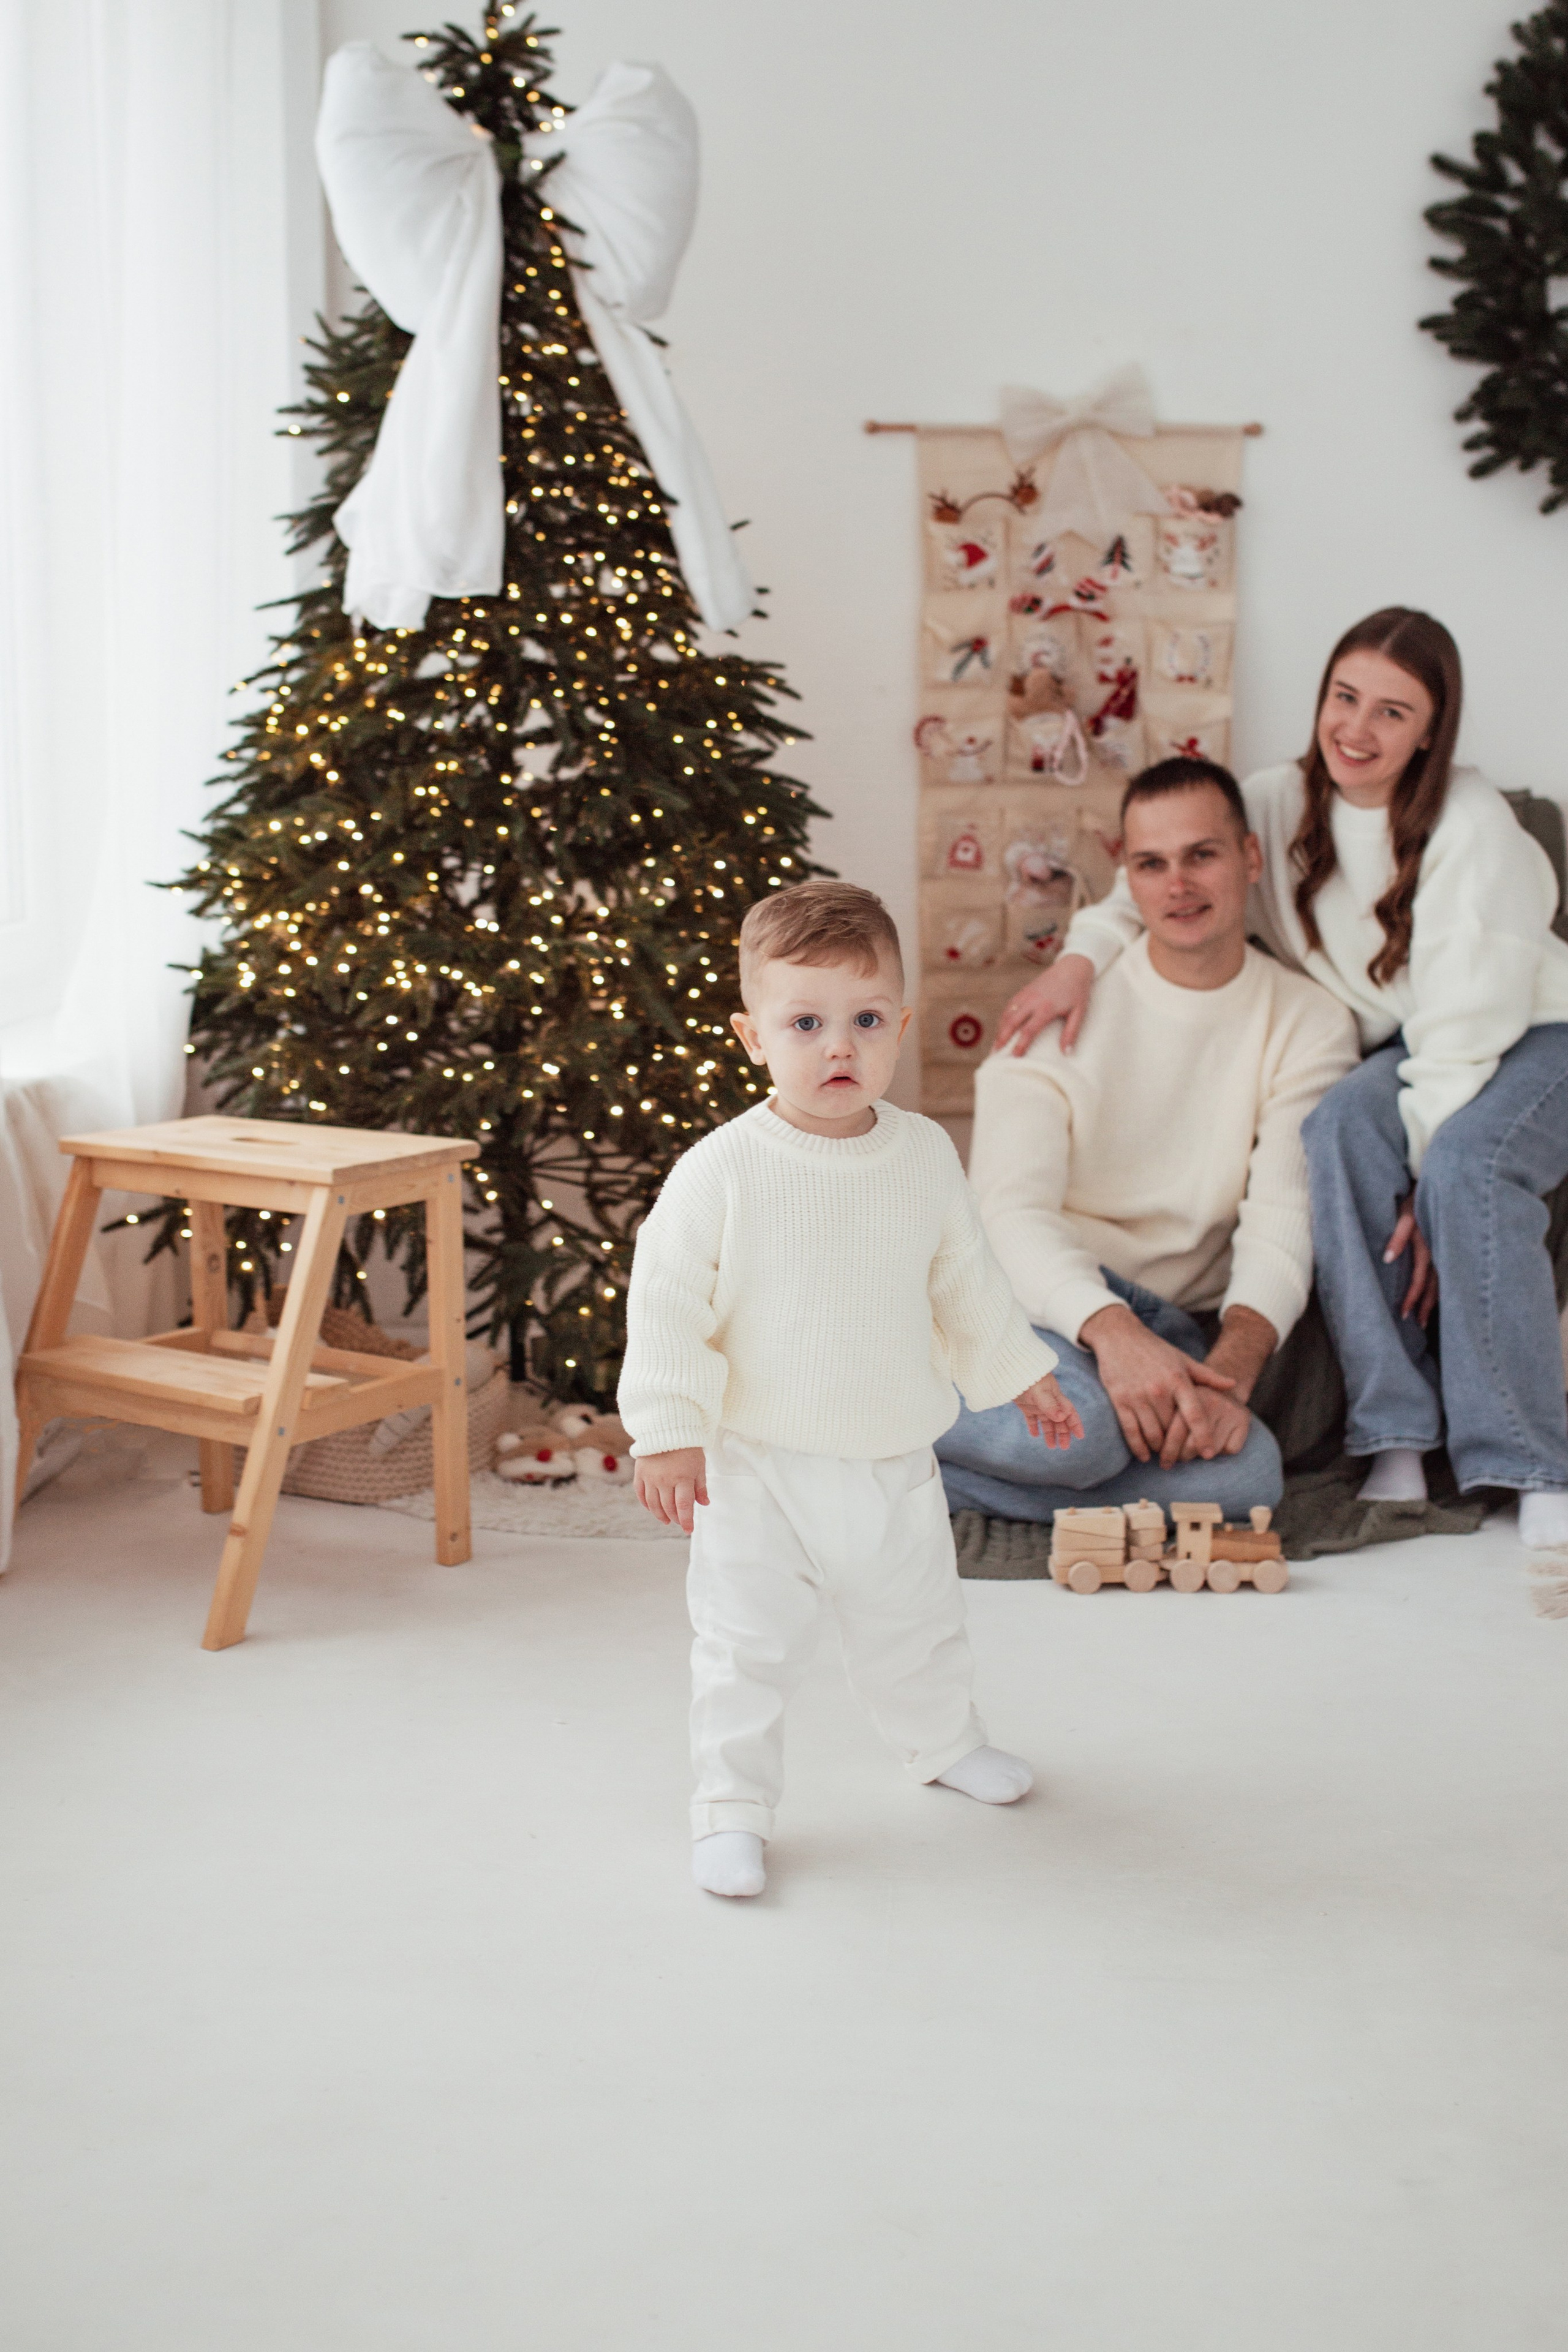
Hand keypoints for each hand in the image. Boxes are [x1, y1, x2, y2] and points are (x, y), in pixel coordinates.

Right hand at [633, 1446, 709, 1533]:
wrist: (667, 1428)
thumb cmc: (687, 1447)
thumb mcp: (699, 1465)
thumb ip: (701, 1486)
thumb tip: (704, 1504)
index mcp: (682, 1478)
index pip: (684, 1506)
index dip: (686, 1521)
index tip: (689, 1530)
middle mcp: (664, 1480)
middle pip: (668, 1507)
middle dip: (675, 1518)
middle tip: (680, 1522)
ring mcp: (650, 1477)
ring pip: (653, 1504)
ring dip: (660, 1515)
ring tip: (667, 1520)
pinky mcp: (640, 1473)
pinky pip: (640, 1494)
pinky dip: (646, 1504)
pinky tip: (652, 1508)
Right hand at [993, 954, 1094, 1057]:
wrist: (1073, 967)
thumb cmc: (1077, 991)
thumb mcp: (1079, 1013)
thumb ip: (1071, 1033)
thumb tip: (1066, 1053)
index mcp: (1046, 1008)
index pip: (1028, 1030)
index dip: (1020, 1044)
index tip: (1015, 1056)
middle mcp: (1032, 1001)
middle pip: (1011, 1022)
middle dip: (1001, 1038)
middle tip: (995, 1053)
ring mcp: (1026, 994)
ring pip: (1007, 1013)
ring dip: (1000, 1029)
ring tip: (996, 1044)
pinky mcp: (1024, 991)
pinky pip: (1009, 1006)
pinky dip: (1003, 1018)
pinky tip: (1002, 1027)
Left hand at [1013, 1373, 1084, 1449]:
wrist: (1010, 1367)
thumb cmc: (1027, 1376)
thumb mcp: (1039, 1392)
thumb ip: (1050, 1404)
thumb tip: (1062, 1417)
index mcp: (1055, 1396)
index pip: (1069, 1412)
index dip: (1075, 1424)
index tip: (1080, 1436)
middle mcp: (1048, 1401)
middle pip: (1059, 1419)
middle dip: (1063, 1433)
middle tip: (1064, 1447)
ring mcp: (1037, 1403)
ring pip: (1047, 1421)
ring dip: (1050, 1433)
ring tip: (1051, 1446)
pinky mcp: (1025, 1404)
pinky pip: (1031, 1418)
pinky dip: (1034, 1426)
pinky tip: (1034, 1435)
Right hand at [1079, 1302, 1236, 1465]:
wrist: (1119, 1336)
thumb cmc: (1155, 1349)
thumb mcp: (1183, 1359)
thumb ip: (1208, 1375)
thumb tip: (1233, 1385)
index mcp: (1178, 1380)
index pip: (1195, 1414)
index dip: (1204, 1436)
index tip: (1209, 1453)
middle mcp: (1159, 1390)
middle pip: (1172, 1430)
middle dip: (1178, 1446)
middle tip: (1182, 1456)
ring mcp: (1138, 1396)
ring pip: (1152, 1434)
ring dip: (1159, 1448)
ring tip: (1164, 1453)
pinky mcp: (1120, 1400)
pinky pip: (1131, 1431)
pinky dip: (1138, 1448)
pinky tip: (1144, 1456)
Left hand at [1165, 1388, 1252, 1463]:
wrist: (1225, 1389)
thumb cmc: (1192, 1401)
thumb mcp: (1176, 1399)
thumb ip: (1161, 1416)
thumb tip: (1148, 1447)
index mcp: (1189, 1395)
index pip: (1176, 1431)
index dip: (1168, 1450)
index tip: (1162, 1460)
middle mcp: (1211, 1401)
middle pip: (1192, 1445)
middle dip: (1180, 1457)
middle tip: (1170, 1462)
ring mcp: (1229, 1410)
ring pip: (1210, 1451)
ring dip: (1199, 1457)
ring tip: (1190, 1453)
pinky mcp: (1244, 1420)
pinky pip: (1229, 1449)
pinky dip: (1222, 1452)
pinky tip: (1216, 1444)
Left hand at [1384, 1191, 1436, 1325]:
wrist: (1441, 1186)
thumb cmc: (1416, 1200)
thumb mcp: (1405, 1215)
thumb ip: (1397, 1236)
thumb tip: (1387, 1258)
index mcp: (1427, 1248)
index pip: (1418, 1281)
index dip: (1412, 1299)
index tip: (1404, 1315)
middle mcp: (1440, 1254)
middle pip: (1434, 1288)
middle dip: (1425, 1307)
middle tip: (1417, 1325)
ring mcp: (1446, 1252)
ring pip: (1443, 1284)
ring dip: (1434, 1301)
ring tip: (1426, 1318)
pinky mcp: (1448, 1248)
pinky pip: (1447, 1274)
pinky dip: (1442, 1288)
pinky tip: (1438, 1297)